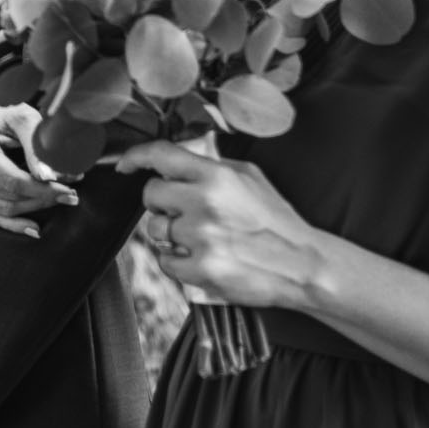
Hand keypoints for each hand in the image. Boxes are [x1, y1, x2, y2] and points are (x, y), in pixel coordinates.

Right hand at [0, 92, 74, 236]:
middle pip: (11, 196)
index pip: (14, 180)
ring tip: (60, 201)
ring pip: (5, 208)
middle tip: (72, 195)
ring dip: (35, 208)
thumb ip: (36, 146)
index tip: (70, 190)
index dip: (44, 189)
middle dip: (44, 197)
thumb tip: (51, 177)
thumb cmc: (3, 110)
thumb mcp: (22, 116)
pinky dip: (12, 224)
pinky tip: (34, 229)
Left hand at [115, 139, 321, 308]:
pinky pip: (166, 261)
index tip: (125, 165)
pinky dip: (177, 261)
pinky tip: (202, 257)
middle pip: (150, 195)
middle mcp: (204, 204)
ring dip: (170, 233)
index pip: (160, 156)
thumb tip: (178, 156)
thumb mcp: (249, 177)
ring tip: (199, 237)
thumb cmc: (276, 220)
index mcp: (216, 177)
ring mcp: (201, 239)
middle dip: (161, 202)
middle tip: (182, 209)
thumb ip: (212, 165)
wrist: (303, 264)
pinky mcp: (201, 271)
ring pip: (155, 229)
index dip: (135, 157)